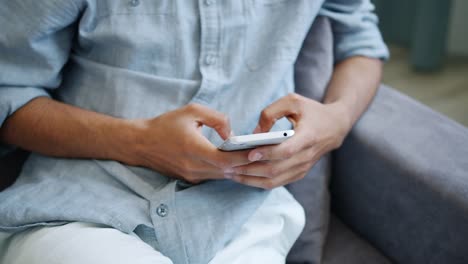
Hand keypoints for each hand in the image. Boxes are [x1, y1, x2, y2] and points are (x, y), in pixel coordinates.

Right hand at [127, 103, 250, 182]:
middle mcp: (193, 166)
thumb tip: (232, 133)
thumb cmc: (165, 124)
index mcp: (193, 148)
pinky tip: (237, 162)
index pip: (225, 160)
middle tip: (265, 155)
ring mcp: (191, 175)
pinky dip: (226, 170)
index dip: (244, 157)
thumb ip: (216, 119)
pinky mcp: (190, 179)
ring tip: (255, 158)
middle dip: (247, 164)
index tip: (260, 150)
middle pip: (228, 171)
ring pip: (222, 176)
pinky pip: (213, 176)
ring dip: (238, 168)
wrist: (141, 143)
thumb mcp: (192, 111)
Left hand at [230, 93, 351, 188]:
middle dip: (249, 169)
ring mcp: (302, 168)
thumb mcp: (293, 101)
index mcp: (308, 136)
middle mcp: (306, 156)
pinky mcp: (298, 174)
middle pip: (275, 169)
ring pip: (274, 180)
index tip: (249, 153)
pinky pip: (276, 183)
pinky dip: (257, 182)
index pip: (287, 150)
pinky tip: (241, 176)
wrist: (334, 127)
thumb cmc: (311, 111)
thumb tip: (254, 134)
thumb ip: (271, 112)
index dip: (267, 154)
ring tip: (229, 172)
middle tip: (227, 165)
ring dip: (250, 178)